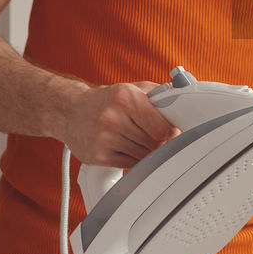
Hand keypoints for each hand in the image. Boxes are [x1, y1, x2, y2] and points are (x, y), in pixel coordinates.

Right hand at [58, 81, 177, 167]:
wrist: (69, 111)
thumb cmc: (106, 100)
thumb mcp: (131, 88)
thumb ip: (158, 94)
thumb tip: (183, 101)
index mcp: (125, 97)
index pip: (162, 126)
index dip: (172, 132)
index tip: (174, 132)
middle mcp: (113, 117)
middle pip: (155, 142)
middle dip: (162, 142)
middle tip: (161, 139)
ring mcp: (104, 138)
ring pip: (144, 155)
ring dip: (149, 152)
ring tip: (143, 142)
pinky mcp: (98, 156)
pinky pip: (130, 164)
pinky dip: (136, 160)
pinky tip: (132, 150)